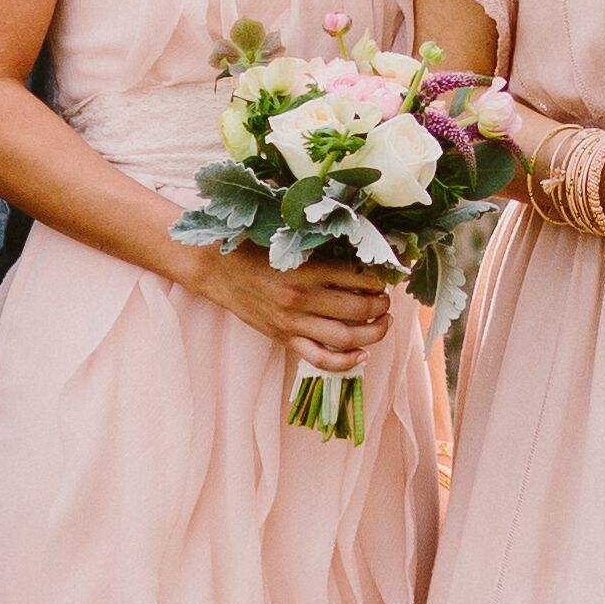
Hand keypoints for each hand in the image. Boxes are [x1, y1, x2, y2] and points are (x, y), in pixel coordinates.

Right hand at [184, 241, 403, 375]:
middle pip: (358, 310)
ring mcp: (292, 322)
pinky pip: (320, 359)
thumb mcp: (290, 241)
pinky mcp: (284, 338)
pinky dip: (345, 362)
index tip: (387, 275)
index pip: (357, 277)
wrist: (217, 268)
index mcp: (305, 269)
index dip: (380, 278)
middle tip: (386, 299)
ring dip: (373, 332)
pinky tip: (362, 354)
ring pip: (345, 337)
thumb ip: (322, 249)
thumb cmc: (255, 247)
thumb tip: (361, 255)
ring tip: (383, 321)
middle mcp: (301, 298)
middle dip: (381, 305)